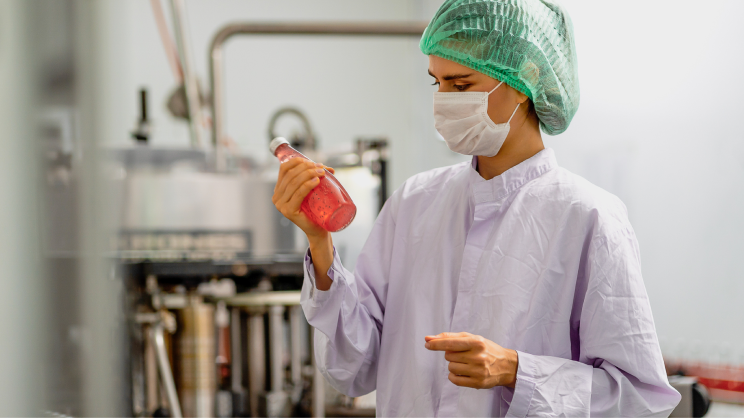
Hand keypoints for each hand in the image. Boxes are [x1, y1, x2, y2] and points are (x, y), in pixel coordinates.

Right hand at [272, 158, 335, 289]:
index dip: (297, 161)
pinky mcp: (288, 211)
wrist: (318, 229)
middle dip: (307, 168)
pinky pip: (298, 194)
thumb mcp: (311, 190)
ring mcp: (281, 205)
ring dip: (309, 174)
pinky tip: (316, 181)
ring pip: (294, 183)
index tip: (312, 161)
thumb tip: (325, 167)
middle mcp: (276, 196)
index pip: (284, 168)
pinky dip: (307, 185)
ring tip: (322, 173)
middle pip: (291, 174)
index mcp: (279, 189)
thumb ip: (313, 178)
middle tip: (321, 168)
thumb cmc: (315, 208)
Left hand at [425, 332, 517, 388]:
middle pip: (448, 356)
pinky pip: (454, 379)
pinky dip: (454, 376)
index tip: (427, 343)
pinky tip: (463, 372)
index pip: (451, 343)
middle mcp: (478, 356)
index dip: (437, 343)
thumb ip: (450, 337)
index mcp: (477, 342)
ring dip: (454, 365)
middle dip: (452, 354)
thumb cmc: (487, 349)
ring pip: (450, 368)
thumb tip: (429, 338)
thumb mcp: (472, 338)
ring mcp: (478, 371)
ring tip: (466, 363)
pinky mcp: (478, 383)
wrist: (506, 365)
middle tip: (464, 354)